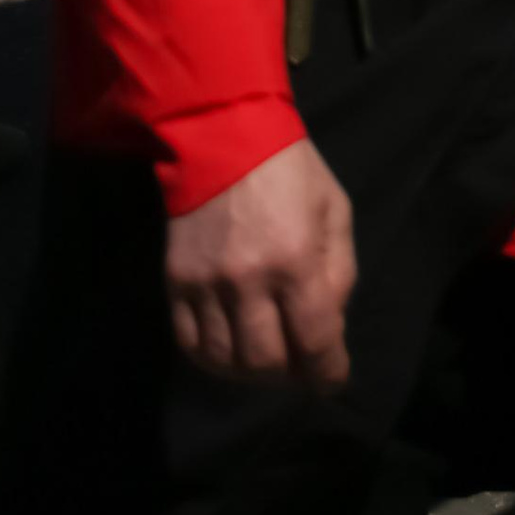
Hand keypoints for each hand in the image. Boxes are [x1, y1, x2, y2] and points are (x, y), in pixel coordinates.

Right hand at [165, 136, 354, 388]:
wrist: (222, 134)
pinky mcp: (175, 283)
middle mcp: (247, 279)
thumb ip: (339, 271)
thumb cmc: (289, 169)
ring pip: (226, 361)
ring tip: (267, 356)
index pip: (315, 340)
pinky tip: (231, 348)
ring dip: (251, 371)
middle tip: (300, 364)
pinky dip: (213, 358)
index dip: (329, 371)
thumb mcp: (334, 209)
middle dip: (290, 373)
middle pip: (266, 362)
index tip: (334, 380)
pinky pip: (189, 344)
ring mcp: (206, 284)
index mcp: (295, 258)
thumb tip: (331, 327)